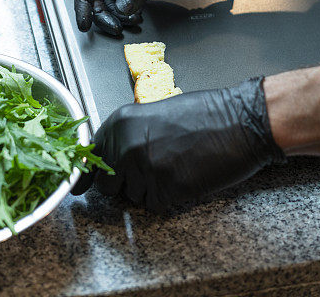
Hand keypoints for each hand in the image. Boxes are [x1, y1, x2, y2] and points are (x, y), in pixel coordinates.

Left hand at [72, 78, 284, 211]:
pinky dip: (169, 199)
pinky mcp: (166, 190)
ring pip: (133, 197)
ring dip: (150, 190)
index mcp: (120, 122)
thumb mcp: (155, 114)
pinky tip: (185, 176)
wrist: (239, 121)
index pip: (92, 158)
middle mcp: (126, 146)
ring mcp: (145, 169)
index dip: (90, 173)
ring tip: (175, 165)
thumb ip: (129, 134)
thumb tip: (112, 157)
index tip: (80, 187)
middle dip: (126, 183)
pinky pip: (156, 206)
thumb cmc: (204, 113)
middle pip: (109, 184)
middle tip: (153, 168)